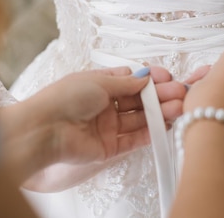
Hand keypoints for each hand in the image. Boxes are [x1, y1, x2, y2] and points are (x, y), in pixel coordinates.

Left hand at [41, 66, 185, 163]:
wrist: (45, 130)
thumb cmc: (64, 99)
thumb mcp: (99, 81)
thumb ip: (127, 82)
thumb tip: (146, 76)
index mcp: (99, 84)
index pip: (131, 80)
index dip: (149, 79)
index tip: (166, 77)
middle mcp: (103, 105)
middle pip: (138, 100)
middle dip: (160, 96)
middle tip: (178, 93)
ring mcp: (106, 126)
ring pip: (139, 118)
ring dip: (159, 113)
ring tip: (178, 108)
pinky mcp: (108, 147)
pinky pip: (133, 139)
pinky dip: (150, 133)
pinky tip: (164, 125)